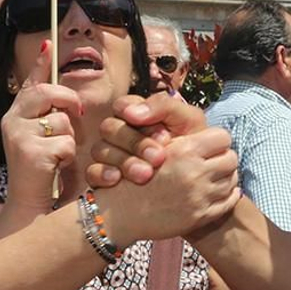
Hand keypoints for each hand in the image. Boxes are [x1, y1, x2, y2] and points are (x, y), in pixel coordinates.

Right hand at [2, 40, 80, 208]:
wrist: (27, 201)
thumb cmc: (41, 166)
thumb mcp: (43, 132)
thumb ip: (50, 109)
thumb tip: (55, 78)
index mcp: (17, 111)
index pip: (31, 80)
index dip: (41, 62)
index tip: (49, 42)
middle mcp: (12, 118)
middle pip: (49, 93)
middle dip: (70, 102)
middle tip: (78, 116)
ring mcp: (18, 134)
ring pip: (62, 120)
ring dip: (69, 138)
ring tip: (58, 153)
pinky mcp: (28, 150)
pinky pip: (64, 142)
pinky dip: (68, 156)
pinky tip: (57, 165)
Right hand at [85, 94, 208, 187]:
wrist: (198, 183)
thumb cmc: (194, 148)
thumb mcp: (188, 122)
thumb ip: (165, 107)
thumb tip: (132, 113)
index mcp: (139, 115)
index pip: (123, 105)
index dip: (138, 115)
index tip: (163, 137)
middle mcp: (121, 132)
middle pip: (110, 127)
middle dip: (135, 143)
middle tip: (159, 158)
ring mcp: (110, 154)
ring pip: (100, 149)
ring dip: (124, 160)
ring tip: (145, 175)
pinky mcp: (103, 176)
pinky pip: (92, 171)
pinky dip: (104, 174)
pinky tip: (118, 180)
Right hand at [91, 124, 239, 242]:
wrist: (119, 213)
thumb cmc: (131, 175)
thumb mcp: (153, 146)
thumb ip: (179, 136)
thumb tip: (203, 131)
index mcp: (185, 150)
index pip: (222, 137)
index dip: (216, 139)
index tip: (208, 144)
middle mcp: (195, 173)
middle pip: (232, 158)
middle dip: (222, 158)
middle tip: (212, 161)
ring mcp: (200, 197)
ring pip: (232, 179)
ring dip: (224, 176)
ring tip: (212, 176)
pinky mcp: (201, 216)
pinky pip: (229, 201)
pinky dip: (226, 195)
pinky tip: (214, 192)